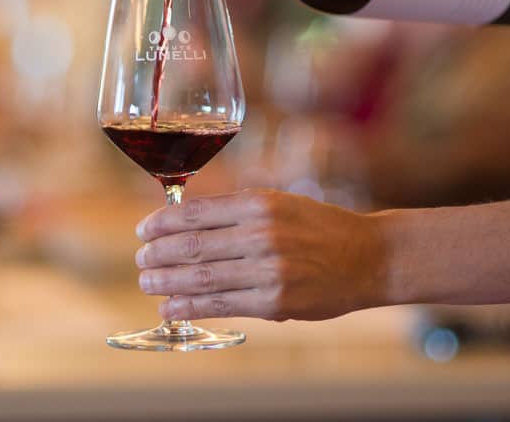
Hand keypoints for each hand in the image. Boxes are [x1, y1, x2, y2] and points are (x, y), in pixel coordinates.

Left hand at [135, 189, 382, 321]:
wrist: (369, 257)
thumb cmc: (319, 229)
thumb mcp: (279, 204)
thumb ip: (236, 213)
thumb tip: (185, 223)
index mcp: (258, 202)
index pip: (195, 212)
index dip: (161, 223)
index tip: (143, 231)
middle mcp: (261, 232)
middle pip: (191, 245)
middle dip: (157, 255)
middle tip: (140, 261)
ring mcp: (268, 268)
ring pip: (200, 276)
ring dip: (166, 283)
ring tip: (147, 285)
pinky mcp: (275, 300)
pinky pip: (221, 304)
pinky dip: (189, 307)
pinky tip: (171, 307)